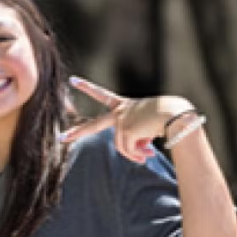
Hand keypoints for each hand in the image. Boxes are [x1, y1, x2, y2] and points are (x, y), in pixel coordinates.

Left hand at [60, 76, 193, 163]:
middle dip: (78, 133)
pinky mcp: (125, 130)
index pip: (103, 95)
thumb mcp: (148, 127)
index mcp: (125, 105)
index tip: (72, 80)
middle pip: (95, 125)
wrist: (175, 114)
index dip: (87, 88)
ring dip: (133, 154)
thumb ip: (137, 138)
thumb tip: (137, 152)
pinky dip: (136, 156)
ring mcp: (121, 121)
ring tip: (147, 155)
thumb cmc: (167, 117)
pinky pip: (128, 151)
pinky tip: (149, 153)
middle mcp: (120, 111)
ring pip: (120, 146)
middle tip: (61, 138)